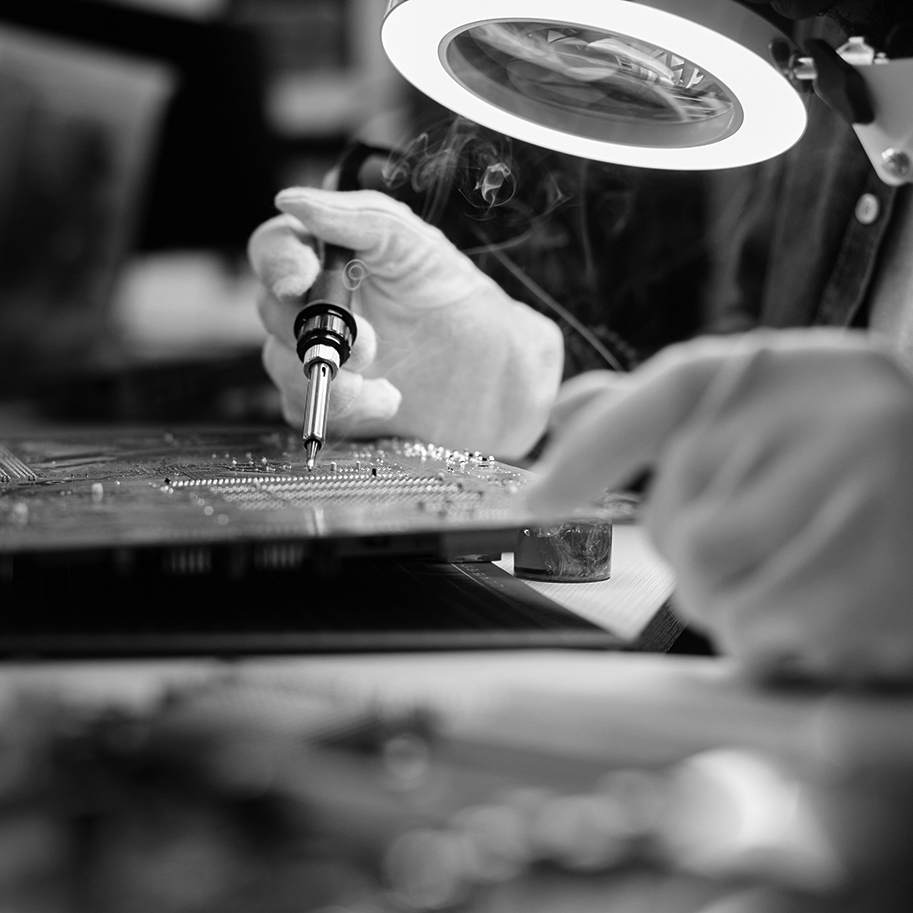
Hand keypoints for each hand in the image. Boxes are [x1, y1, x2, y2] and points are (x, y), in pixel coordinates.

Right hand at [248, 188, 563, 458]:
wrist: (495, 375)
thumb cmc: (459, 300)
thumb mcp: (418, 246)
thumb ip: (361, 218)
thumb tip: (292, 201)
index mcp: (331, 256)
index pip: (273, 249)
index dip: (276, 263)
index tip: (298, 280)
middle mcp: (317, 304)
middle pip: (271, 311)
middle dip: (320, 331)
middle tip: (375, 346)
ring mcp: (320, 354)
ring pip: (281, 365)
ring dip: (332, 378)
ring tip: (389, 387)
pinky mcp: (329, 401)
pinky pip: (303, 408)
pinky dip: (342, 410)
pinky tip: (387, 403)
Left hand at [526, 330, 912, 681]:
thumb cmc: (852, 441)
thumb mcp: (767, 398)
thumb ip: (656, 407)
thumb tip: (560, 413)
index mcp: (792, 372)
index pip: (670, 393)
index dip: (589, 452)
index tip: (534, 501)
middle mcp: (827, 425)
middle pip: (679, 526)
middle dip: (694, 551)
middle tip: (764, 534)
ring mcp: (856, 510)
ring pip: (711, 590)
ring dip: (731, 598)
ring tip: (800, 566)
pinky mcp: (871, 594)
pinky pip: (760, 639)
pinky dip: (770, 638)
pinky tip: (824, 603)